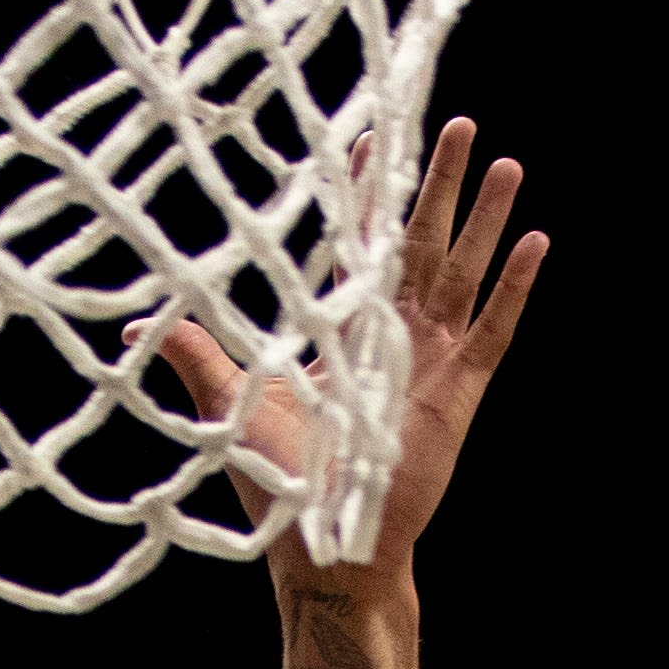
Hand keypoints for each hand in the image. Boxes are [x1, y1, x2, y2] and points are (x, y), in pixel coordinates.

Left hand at [148, 118, 545, 593]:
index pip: (360, 241)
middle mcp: (392, 334)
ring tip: (509, 164)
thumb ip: (197, 354)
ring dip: (486, 218)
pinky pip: (493, 329)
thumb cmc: (280, 480)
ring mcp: (430, 360)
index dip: (370, 190)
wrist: (324, 545)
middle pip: (422, 239)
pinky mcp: (458, 393)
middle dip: (441, 182)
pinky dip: (516, 287)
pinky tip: (538, 242)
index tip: (379, 135)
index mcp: (342, 328)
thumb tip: (131, 331)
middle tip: (461, 123)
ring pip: (463, 270)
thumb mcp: (231, 402)